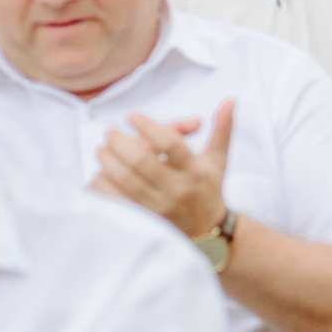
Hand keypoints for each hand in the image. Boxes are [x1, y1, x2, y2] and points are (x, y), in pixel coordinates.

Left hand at [89, 104, 232, 239]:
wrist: (206, 231)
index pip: (170, 144)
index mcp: (196, 170)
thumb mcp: (218, 159)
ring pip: (127, 181)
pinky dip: (105, 186)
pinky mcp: (145, 220)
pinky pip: (118, 201)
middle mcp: (178, 189)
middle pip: (143, 162)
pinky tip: (101, 173)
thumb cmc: (208, 187)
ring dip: (110, 162)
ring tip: (103, 149)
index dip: (149, 127)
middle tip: (112, 132)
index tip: (132, 116)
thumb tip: (230, 100)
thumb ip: (223, 129)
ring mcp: (160, 206)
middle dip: (121, 143)